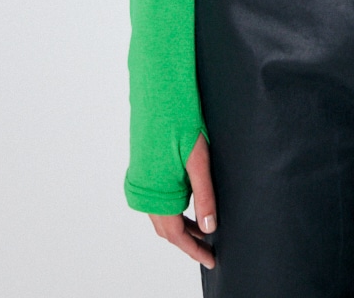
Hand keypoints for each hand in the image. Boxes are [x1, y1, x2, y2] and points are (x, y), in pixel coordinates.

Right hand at [148, 133, 216, 270]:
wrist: (158, 93)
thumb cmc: (179, 121)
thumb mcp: (199, 159)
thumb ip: (205, 194)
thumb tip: (210, 226)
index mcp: (157, 192)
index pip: (175, 234)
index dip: (193, 249)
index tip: (211, 259)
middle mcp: (146, 190)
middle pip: (166, 228)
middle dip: (187, 240)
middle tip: (208, 247)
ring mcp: (142, 179)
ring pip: (160, 214)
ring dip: (180, 224)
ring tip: (202, 226)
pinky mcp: (144, 169)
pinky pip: (156, 198)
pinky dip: (172, 208)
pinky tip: (186, 200)